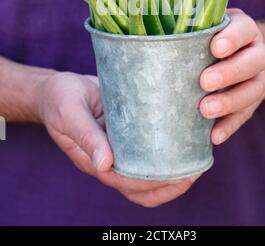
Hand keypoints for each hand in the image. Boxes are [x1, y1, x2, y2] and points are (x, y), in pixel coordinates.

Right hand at [36, 72, 198, 207]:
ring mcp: (120, 146)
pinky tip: (184, 137)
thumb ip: (86, 137)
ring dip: (172, 173)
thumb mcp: (70, 114)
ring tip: (197, 159)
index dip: (156, 186)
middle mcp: (112, 159)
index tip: (182, 176)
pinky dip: (166, 150)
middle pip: (143, 187)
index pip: (129, 185)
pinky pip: (148, 147)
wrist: (58, 86)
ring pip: (148, 171)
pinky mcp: (127, 130)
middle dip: (172, 184)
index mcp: (96, 162)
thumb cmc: (60, 99)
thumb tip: (105, 165)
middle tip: (197, 168)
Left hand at [200, 8, 264, 144]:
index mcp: (244, 29)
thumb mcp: (203, 26)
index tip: (215, 48)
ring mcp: (258, 77)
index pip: (244, 29)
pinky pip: (245, 115)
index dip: (233, 38)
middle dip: (229, 72)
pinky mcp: (253, 101)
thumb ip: (187, 28)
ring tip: (205, 110)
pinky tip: (214, 136)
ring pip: (253, 90)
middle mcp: (256, 52)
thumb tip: (148, 35)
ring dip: (230, 102)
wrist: (237, 54)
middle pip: (253, 61)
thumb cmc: (208, 37)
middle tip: (204, 82)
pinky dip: (229, 126)